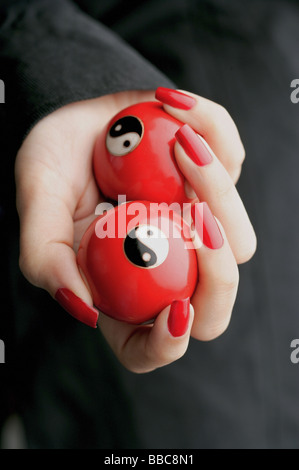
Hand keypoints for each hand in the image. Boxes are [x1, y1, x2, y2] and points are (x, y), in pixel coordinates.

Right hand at [15, 88, 255, 372]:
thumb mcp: (37, 205)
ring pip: (238, 239)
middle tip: (194, 220)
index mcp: (122, 289)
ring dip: (217, 187)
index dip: (169, 344)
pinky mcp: (214, 183)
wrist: (78, 118)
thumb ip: (47, 258)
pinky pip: (233, 164)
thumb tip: (85, 309)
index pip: (152, 346)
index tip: (175, 311)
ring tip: (179, 143)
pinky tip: (173, 106)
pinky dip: (213, 130)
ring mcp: (196, 229)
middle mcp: (166, 266)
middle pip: (214, 303)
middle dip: (219, 274)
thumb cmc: (54, 165)